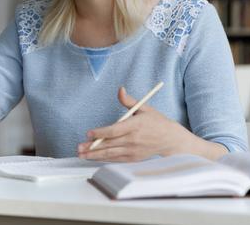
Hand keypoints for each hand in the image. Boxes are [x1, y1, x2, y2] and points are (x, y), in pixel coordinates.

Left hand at [77, 87, 216, 161]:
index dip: (100, 133)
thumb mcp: (144, 108)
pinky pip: (116, 159)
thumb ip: (129, 101)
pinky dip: (104, 159)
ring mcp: (133, 150)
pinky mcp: (133, 158)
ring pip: (111, 154)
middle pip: (109, 144)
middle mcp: (133, 140)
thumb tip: (120, 90)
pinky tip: (94, 158)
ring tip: (82, 154)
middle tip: (79, 147)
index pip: (114, 130)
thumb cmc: (156, 122)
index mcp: (135, 125)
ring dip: (95, 155)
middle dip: (92, 147)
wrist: (170, 139)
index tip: (89, 133)